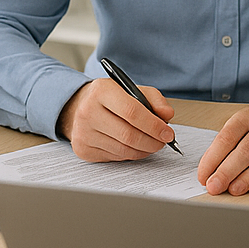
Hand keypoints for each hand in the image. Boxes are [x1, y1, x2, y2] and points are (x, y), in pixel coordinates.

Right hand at [57, 78, 176, 160]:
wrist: (80, 107)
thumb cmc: (110, 98)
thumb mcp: (133, 90)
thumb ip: (154, 100)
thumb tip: (167, 115)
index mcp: (101, 91)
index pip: (132, 112)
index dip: (154, 125)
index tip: (168, 133)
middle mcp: (88, 111)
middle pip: (128, 135)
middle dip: (152, 141)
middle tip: (164, 141)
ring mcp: (83, 132)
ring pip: (123, 150)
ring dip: (144, 150)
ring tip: (152, 143)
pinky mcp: (83, 149)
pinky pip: (115, 157)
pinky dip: (131, 154)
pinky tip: (135, 146)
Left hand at [197, 103, 248, 195]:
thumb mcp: (238, 125)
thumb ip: (224, 146)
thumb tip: (209, 171)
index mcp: (246, 117)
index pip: (227, 138)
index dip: (213, 158)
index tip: (204, 175)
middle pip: (246, 150)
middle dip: (228, 171)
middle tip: (215, 186)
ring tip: (234, 190)